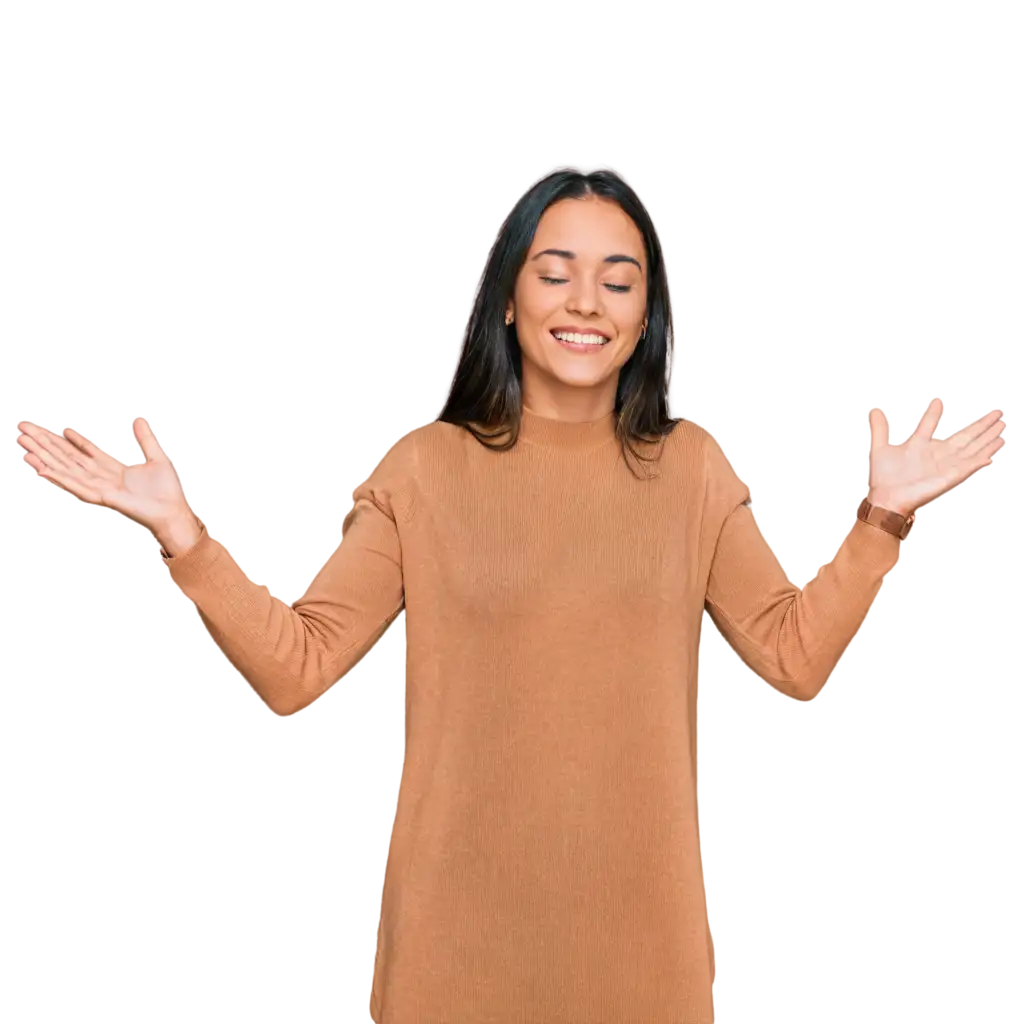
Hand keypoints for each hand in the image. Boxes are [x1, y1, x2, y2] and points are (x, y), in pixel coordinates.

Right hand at [17, 418, 197, 539]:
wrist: (173, 511)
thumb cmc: (166, 491)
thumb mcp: (157, 459)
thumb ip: (146, 440)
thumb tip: (140, 420)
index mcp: (115, 471)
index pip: (88, 454)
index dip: (74, 442)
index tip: (60, 431)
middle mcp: (103, 479)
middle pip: (71, 460)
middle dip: (49, 447)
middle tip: (28, 432)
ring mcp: (100, 488)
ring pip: (67, 470)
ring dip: (46, 459)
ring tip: (26, 448)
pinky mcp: (102, 497)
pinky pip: (77, 486)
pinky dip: (60, 478)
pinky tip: (43, 470)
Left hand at [868, 399, 1005, 515]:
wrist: (887, 497)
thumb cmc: (884, 477)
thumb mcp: (881, 448)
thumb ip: (880, 430)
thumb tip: (875, 411)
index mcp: (920, 447)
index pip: (929, 426)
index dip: (933, 415)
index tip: (938, 402)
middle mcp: (936, 455)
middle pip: (964, 437)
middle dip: (981, 426)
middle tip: (997, 414)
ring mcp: (945, 466)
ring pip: (971, 449)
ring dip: (986, 440)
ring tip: (1000, 429)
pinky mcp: (950, 477)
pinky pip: (968, 467)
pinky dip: (979, 461)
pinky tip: (992, 454)